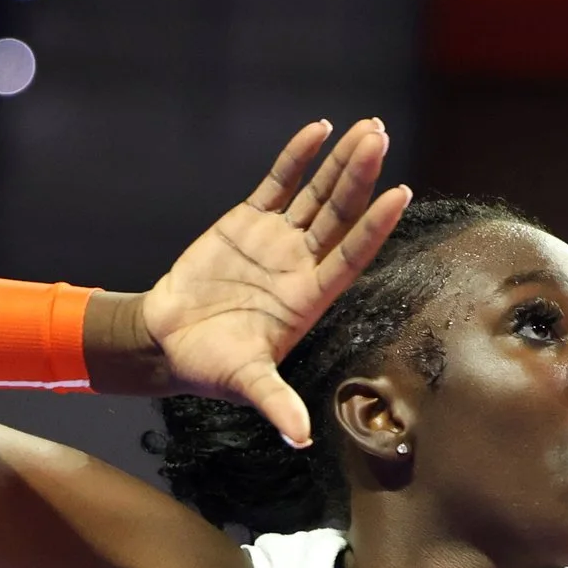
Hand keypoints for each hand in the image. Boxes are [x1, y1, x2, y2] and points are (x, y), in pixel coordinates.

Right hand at [129, 119, 412, 444]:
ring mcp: (278, 239)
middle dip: (360, 176)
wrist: (168, 342)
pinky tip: (319, 130)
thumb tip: (299, 439)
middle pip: (340, 213)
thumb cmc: (211, 366)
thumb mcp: (246, 384)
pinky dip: (297, 157)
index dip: (374, 226)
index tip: (399, 194)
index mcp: (309, 297)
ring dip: (340, 162)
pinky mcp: (248, 223)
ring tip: (367, 128)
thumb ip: (275, 404)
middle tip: (381, 138)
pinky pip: (278, 183)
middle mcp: (302, 264)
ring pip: (317, 193)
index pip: (352, 255)